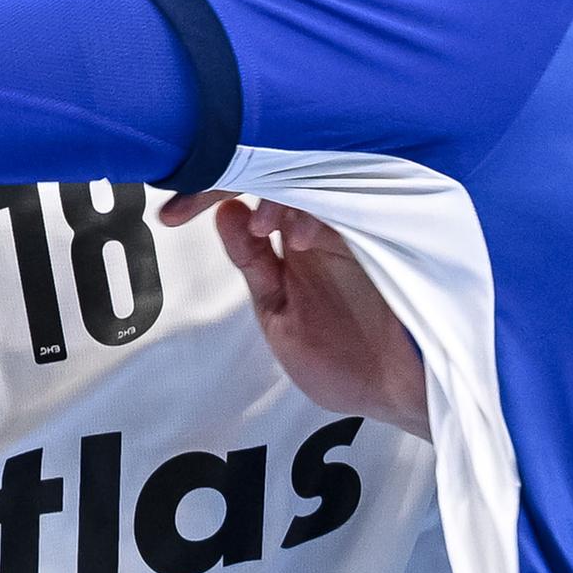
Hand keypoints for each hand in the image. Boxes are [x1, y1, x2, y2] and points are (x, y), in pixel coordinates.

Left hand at [164, 195, 430, 438]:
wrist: (399, 394)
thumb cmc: (345, 364)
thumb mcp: (281, 315)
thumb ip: (254, 266)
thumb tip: (226, 213)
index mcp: (295, 248)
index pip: (248, 203)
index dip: (207, 198)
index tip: (173, 214)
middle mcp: (321, 229)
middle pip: (276, 179)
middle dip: (235, 180)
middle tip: (204, 199)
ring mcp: (351, 227)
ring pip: (310, 181)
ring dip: (277, 196)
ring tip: (263, 229)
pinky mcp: (382, 231)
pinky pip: (349, 200)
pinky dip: (317, 211)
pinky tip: (302, 239)